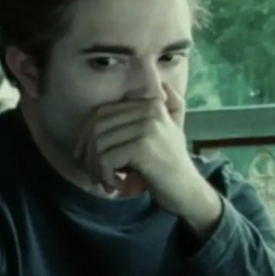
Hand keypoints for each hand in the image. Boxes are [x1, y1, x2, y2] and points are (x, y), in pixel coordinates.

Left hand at [73, 83, 222, 229]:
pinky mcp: (142, 147)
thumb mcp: (173, 128)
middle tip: (95, 174)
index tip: (87, 157)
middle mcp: (150, 110)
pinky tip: (116, 185)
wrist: (187, 190)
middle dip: (89, 154)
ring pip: (99, 144)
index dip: (87, 136)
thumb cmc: (173, 163)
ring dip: (96, 168)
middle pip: (97, 127)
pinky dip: (105, 176)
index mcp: (152, 104)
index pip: (102, 113)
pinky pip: (106, 159)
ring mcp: (147, 128)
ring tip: (105, 181)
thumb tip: (164, 85)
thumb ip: (170, 106)